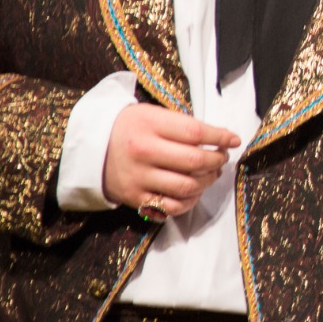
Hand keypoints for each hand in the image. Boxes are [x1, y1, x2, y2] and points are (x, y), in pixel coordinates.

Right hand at [101, 103, 240, 218]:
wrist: (88, 147)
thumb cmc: (129, 127)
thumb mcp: (152, 114)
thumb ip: (184, 126)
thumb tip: (222, 138)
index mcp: (149, 125)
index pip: (195, 132)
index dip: (220, 137)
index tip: (233, 139)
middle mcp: (143, 151)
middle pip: (194, 160)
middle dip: (217, 160)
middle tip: (222, 157)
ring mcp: (138, 177)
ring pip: (187, 186)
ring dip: (208, 181)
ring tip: (211, 173)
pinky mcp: (134, 198)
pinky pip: (171, 206)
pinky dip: (190, 201)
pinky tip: (194, 191)